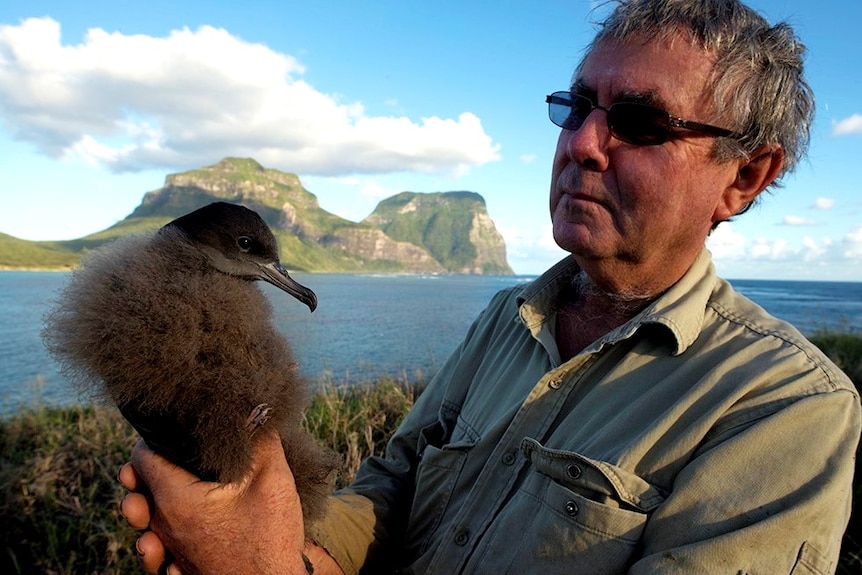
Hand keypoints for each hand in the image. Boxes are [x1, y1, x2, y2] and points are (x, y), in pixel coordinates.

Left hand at [118, 432, 308, 574]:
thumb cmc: (270, 539)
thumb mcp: (273, 480)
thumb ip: (261, 440)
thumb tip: (255, 405)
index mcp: (177, 500)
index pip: (141, 458)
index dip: (155, 438)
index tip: (177, 432)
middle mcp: (165, 527)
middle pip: (136, 491)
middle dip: (146, 473)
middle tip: (172, 461)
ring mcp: (171, 552)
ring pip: (142, 525)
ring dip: (146, 508)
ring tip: (161, 498)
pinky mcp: (183, 569)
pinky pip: (156, 554)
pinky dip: (157, 539)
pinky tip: (173, 534)